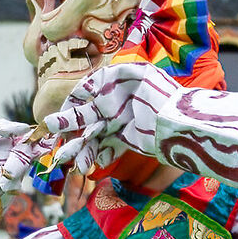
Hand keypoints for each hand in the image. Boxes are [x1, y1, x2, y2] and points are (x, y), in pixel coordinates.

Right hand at [0, 62, 178, 197]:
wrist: (180, 121)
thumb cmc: (159, 92)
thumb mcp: (134, 74)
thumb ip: (105, 79)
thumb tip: (80, 90)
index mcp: (111, 84)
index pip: (82, 94)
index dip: (69, 107)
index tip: (57, 121)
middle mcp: (112, 103)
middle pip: (84, 118)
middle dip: (69, 131)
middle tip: (57, 145)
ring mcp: (119, 122)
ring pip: (93, 136)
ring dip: (82, 149)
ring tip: (74, 163)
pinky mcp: (127, 139)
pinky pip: (108, 148)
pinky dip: (101, 156)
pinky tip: (94, 164)